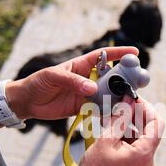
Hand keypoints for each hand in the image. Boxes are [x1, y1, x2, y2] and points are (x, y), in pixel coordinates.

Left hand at [7, 46, 138, 119]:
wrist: (27, 102)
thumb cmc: (38, 82)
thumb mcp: (53, 76)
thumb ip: (73, 81)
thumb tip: (93, 88)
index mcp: (81, 65)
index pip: (104, 56)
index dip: (119, 53)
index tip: (135, 52)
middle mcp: (88, 78)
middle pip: (111, 76)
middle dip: (124, 78)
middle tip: (138, 81)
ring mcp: (87, 93)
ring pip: (108, 93)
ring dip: (118, 96)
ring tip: (130, 99)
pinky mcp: (84, 107)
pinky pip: (99, 108)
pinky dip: (108, 111)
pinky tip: (116, 113)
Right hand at [72, 96, 164, 165]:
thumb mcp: (106, 140)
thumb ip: (120, 119)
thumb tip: (129, 100)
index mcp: (144, 154)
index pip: (157, 123)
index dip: (146, 108)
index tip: (132, 98)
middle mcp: (149, 160)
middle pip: (150, 129)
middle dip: (136, 114)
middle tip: (120, 103)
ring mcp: (144, 165)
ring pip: (142, 137)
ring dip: (129, 124)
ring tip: (112, 116)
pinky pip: (136, 146)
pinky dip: (126, 136)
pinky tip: (112, 129)